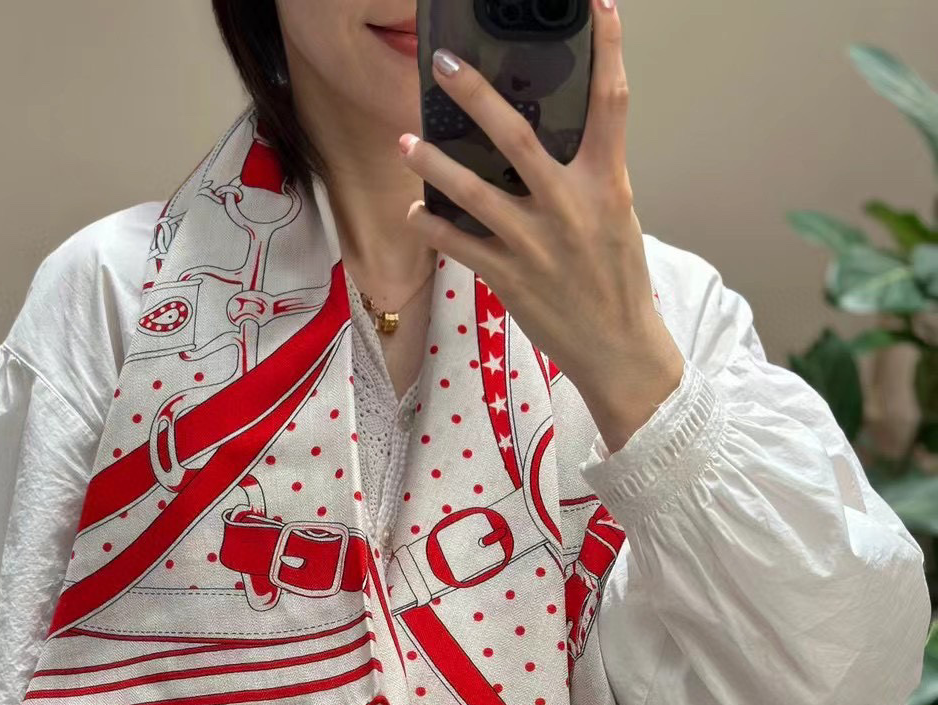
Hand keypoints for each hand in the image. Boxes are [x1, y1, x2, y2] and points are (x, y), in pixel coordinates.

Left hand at [398, 0, 684, 453]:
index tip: (597, 5)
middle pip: (517, 137)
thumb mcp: (616, 219)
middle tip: (442, 63)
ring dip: (434, 164)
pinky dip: (435, 229)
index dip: (608, 49)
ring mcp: (536, 244)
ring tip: (406, 140)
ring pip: (473, 193)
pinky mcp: (511, 280)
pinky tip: (418, 214)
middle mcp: (570, 207)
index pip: (611, 103)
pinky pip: (461, 246)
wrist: (619, 350)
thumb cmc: (617, 283)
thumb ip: (587, 178)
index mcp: (608, 184)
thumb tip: (544, 144)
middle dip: (475, 96)